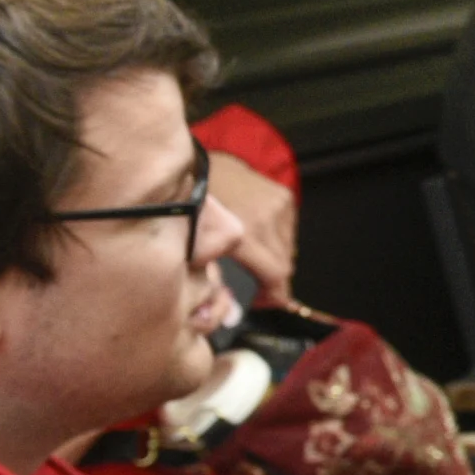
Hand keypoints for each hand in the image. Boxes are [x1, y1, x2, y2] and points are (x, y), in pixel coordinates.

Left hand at [204, 152, 297, 305]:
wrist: (189, 163)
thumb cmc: (185, 205)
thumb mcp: (193, 245)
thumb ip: (218, 278)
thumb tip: (233, 311)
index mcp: (244, 232)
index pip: (276, 274)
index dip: (275, 296)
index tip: (265, 304)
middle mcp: (267, 218)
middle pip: (285, 264)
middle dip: (272, 279)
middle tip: (255, 287)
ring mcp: (278, 205)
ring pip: (289, 248)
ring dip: (275, 258)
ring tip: (254, 260)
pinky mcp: (283, 196)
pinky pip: (288, 230)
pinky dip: (276, 239)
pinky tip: (257, 237)